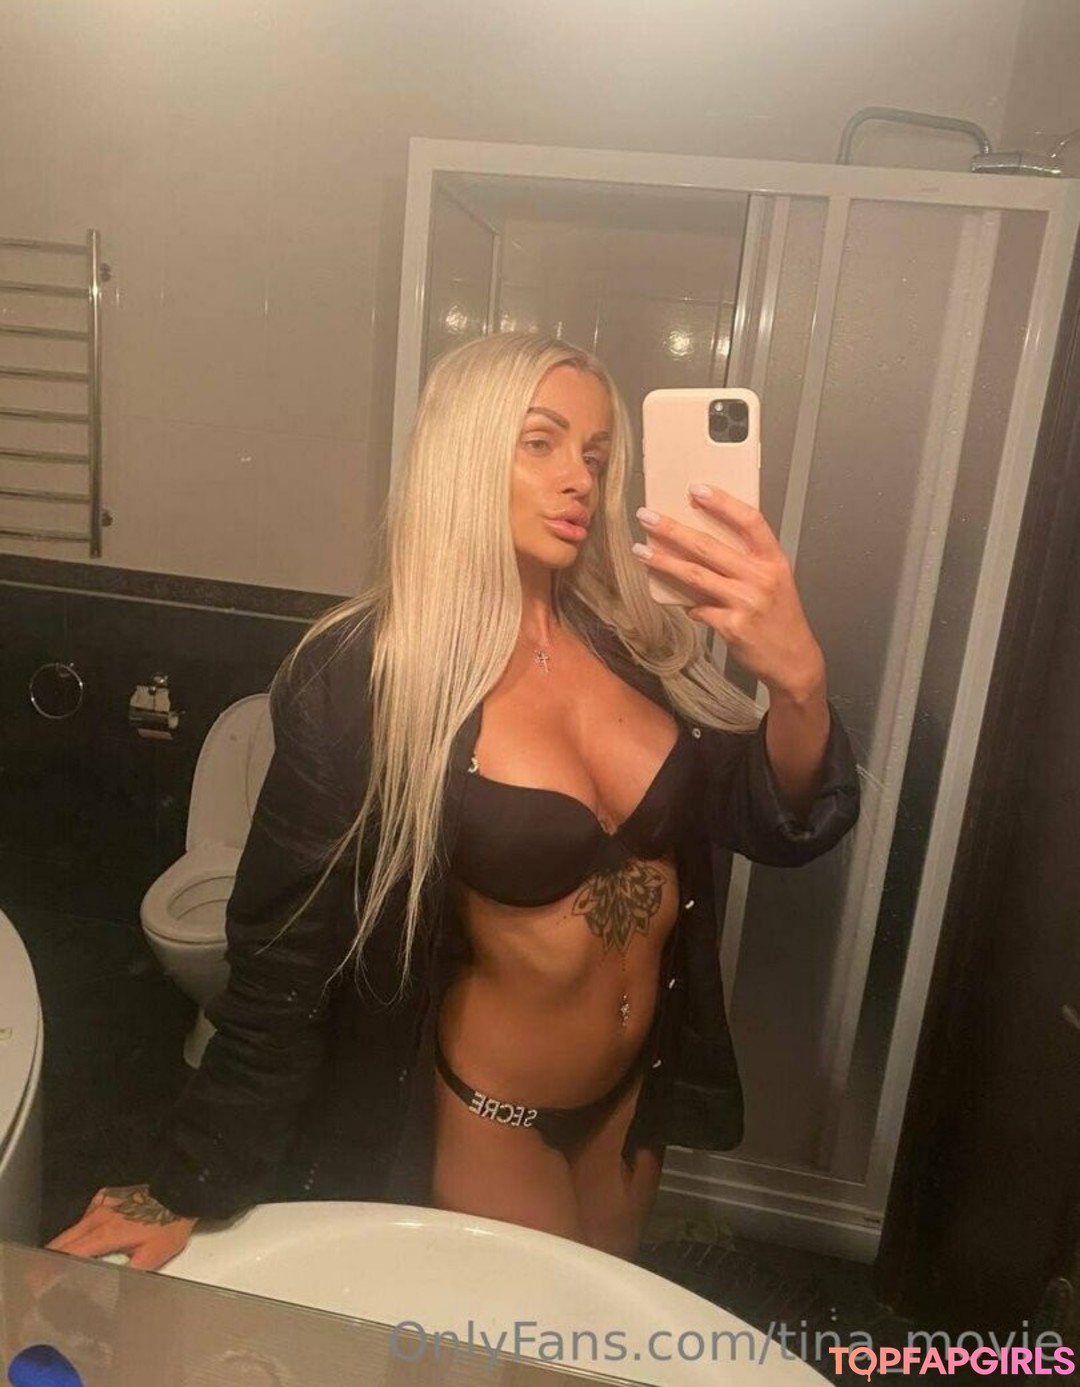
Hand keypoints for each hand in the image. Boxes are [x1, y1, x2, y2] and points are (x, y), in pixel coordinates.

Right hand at [45, 1184, 195, 1271]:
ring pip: (74, 1227)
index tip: (40, 1283)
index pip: (70, 1254)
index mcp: (106, 1233)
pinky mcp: (108, 1194)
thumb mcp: (154, 1256)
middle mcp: (98, 1216)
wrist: (181, 1188)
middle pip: (64, 1240)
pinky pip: (87, 1216)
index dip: (52, 1270)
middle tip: (42, 1278)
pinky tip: (90, 1240)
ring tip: (62, 1264)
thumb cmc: (170, 1223)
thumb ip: (129, 1274)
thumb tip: (111, 1290)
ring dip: (65, 1246)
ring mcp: (102, 1202)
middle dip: (50, 1259)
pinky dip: (82, 1230)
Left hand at [633, 486, 824, 701]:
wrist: (793, 659)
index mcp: (773, 560)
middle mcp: (760, 577)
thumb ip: (747, 561)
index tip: (696, 489)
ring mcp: (746, 602)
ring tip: (640, 551)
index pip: (749, 521)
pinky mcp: (732, 626)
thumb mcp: (775, 580)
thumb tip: (701, 545)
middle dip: (673, 529)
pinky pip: (698, 609)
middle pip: (709, 546)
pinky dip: (686, 605)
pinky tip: (677, 602)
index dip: (722, 502)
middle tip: (647, 517)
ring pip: (695, 575)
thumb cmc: (780, 616)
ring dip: (664, 562)